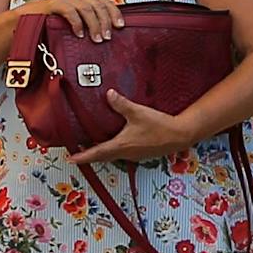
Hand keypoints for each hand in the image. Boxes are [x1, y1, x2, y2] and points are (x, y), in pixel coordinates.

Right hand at [34, 0, 126, 41]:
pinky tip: (79, 34)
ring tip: (96, 38)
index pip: (104, 1)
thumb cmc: (46, 26)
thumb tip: (105, 35)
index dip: (114, 12)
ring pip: (86, 8)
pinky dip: (77, 23)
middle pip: (98, 4)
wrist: (21, 23)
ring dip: (94, 24)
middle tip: (107, 37)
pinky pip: (70, 11)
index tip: (120, 26)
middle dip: (105, 21)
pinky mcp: (52, 4)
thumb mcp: (71, 25)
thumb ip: (86, 25)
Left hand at [70, 89, 193, 165]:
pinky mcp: (142, 154)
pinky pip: (123, 154)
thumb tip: (108, 94)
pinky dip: (114, 151)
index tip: (71, 158)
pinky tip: (114, 144)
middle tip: (77, 154)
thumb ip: (121, 104)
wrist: (180, 135)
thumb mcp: (138, 112)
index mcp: (121, 145)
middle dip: (90, 156)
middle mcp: (126, 153)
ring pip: (113, 156)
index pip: (98, 152)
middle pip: (103, 157)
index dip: (83, 156)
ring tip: (91, 149)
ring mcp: (135, 155)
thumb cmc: (158, 125)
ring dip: (102, 154)